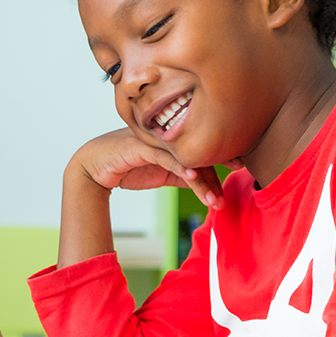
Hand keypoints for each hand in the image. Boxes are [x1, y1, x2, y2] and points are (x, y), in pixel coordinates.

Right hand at [72, 129, 224, 208]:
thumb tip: (204, 184)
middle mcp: (165, 135)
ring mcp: (153, 139)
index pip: (201, 148)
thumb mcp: (160, 173)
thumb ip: (181, 175)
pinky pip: (164, 158)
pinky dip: (180, 168)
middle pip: (198, 150)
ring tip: (215, 201)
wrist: (93, 167)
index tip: (242, 166)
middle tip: (239, 179)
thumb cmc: (127, 166)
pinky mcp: (139, 147)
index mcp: (172, 139)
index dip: (222, 157)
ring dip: (203, 182)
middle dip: (219, 168)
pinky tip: (192, 178)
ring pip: (185, 158)